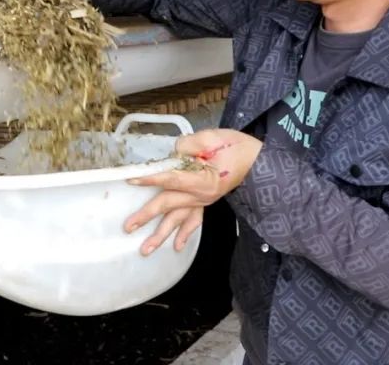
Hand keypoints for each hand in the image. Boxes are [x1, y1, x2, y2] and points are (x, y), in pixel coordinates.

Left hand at [124, 129, 262, 254]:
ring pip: (178, 219)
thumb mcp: (214, 138)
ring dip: (161, 235)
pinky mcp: (207, 201)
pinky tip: (177, 247)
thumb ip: (190, 145)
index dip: (151, 179)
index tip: (132, 179)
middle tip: (128, 226)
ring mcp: (204, 201)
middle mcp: (202, 195)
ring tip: (146, 250)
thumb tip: (173, 152)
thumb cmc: (238, 147)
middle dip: (147, 216)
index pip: (171, 179)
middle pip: (169, 204)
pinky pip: (194, 221)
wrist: (260, 160)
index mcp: (203, 179)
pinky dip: (186, 234)